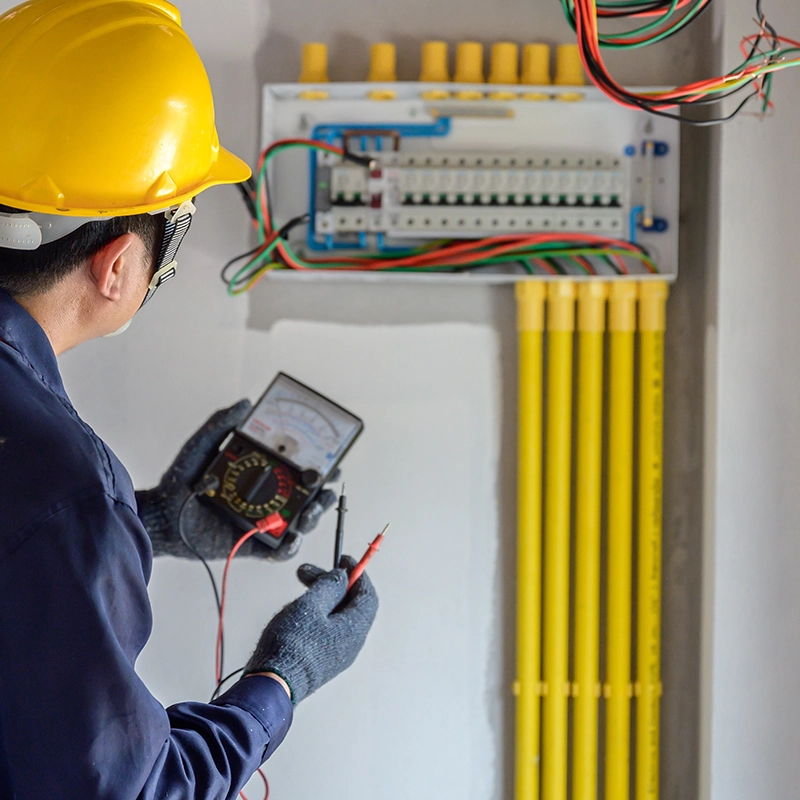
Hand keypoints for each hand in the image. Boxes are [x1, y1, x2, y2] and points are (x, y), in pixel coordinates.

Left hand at [135, 400, 337, 560]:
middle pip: (306, 499)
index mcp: (261, 477)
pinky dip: (289, 548)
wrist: (161, 515)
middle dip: (322, 496)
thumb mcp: (202, 445)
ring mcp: (262, 523)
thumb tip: (245, 402)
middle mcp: (266, 500)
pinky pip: (277, 551)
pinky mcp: (252, 546)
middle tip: (324, 490)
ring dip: (312, 518)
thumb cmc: (180, 480)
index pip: (297, 473)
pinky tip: (291, 538)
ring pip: (299, 524)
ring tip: (310, 512)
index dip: (318, 470)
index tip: (331, 465)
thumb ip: (221, 423)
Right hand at [243, 556, 378, 703]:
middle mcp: (351, 643)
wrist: (271, 685)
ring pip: (335, 615)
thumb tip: (342, 576)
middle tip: (306, 572)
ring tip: (296, 587)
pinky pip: (326, 629)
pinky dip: (316, 612)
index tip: (344, 560)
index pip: (367, 595)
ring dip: (320, 596)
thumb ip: (329, 586)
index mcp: (355, 628)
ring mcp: (336, 653)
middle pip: (349, 603)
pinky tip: (297, 609)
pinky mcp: (321, 660)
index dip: (357, 574)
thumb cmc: (291, 644)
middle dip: (330, 582)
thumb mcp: (310, 605)